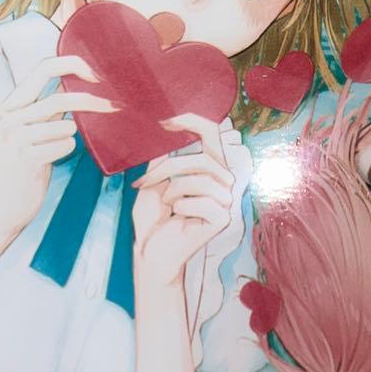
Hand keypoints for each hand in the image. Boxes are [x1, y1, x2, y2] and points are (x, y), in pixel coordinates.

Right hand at [0, 55, 115, 261]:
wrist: (2, 205)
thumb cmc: (22, 165)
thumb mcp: (27, 130)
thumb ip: (45, 109)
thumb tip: (80, 86)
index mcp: (10, 105)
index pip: (43, 68)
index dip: (73, 64)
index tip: (97, 72)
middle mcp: (9, 117)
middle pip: (60, 97)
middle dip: (91, 100)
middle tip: (113, 104)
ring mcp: (15, 138)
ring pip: (66, 126)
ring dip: (71, 135)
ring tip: (58, 146)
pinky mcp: (25, 158)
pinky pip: (64, 145)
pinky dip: (67, 150)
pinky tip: (53, 158)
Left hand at [131, 114, 239, 288]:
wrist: (150, 252)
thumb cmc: (152, 219)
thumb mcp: (153, 180)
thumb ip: (163, 156)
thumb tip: (165, 127)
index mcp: (209, 167)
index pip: (212, 134)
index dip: (193, 121)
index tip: (166, 119)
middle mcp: (222, 182)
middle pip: (204, 158)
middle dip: (169, 168)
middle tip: (144, 182)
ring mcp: (225, 201)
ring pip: (202, 179)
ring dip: (173, 190)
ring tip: (165, 203)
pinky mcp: (223, 219)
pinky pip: (203, 202)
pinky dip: (182, 206)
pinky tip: (177, 216)